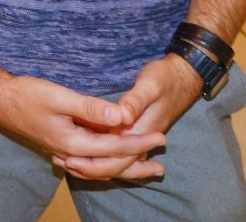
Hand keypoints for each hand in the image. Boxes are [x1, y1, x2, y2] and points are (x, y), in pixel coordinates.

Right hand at [0, 71, 166, 177]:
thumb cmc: (26, 94)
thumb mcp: (59, 96)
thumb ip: (90, 108)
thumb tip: (121, 115)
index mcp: (73, 143)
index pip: (114, 148)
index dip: (139, 142)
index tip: (161, 136)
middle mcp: (70, 153)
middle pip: (110, 166)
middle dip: (137, 162)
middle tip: (162, 160)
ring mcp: (64, 151)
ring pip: (101, 166)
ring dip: (125, 166)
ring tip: (146, 165)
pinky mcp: (60, 145)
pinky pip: (91, 161)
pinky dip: (107, 161)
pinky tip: (113, 156)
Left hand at [52, 55, 205, 180]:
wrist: (182, 78)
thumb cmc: (165, 79)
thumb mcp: (150, 85)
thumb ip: (135, 101)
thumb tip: (121, 117)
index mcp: (141, 130)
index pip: (117, 155)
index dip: (94, 160)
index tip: (70, 159)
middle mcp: (140, 138)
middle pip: (115, 163)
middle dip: (89, 166)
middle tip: (62, 162)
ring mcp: (138, 137)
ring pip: (116, 160)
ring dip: (93, 163)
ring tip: (67, 162)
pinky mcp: (135, 131)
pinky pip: (117, 151)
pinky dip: (101, 155)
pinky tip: (83, 152)